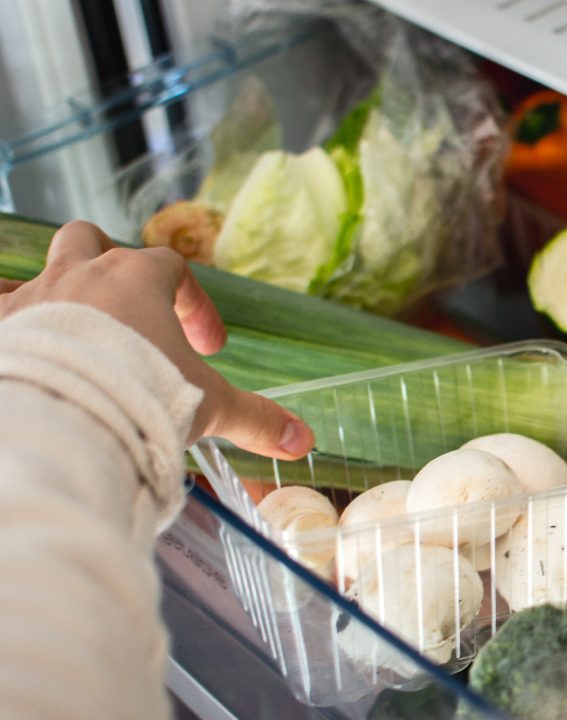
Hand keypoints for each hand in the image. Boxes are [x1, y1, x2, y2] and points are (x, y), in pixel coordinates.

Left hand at [0, 221, 313, 458]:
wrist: (62, 416)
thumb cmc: (141, 395)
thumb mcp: (208, 405)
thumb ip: (255, 418)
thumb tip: (303, 440)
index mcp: (139, 278)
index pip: (174, 268)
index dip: (195, 303)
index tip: (210, 346)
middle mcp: (79, 274)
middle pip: (89, 241)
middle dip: (107, 265)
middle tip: (127, 312)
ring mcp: (29, 296)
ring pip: (35, 266)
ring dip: (51, 290)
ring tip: (67, 333)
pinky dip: (6, 322)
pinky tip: (15, 348)